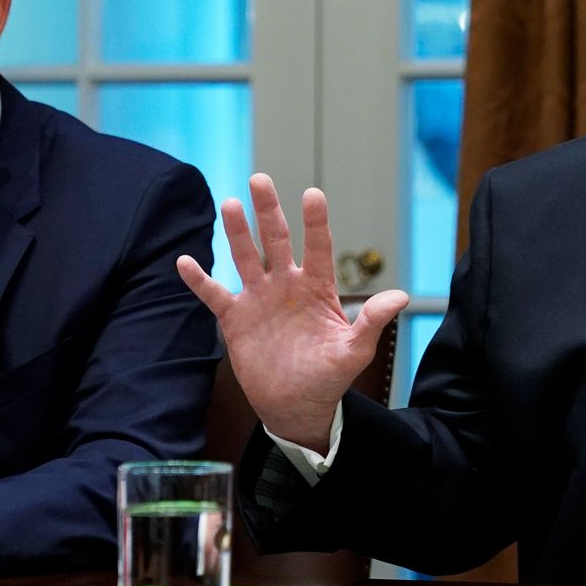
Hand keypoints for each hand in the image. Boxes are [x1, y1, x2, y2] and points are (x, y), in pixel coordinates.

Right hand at [176, 173, 406, 452]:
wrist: (296, 406)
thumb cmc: (329, 377)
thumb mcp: (355, 351)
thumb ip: (373, 321)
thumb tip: (401, 296)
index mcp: (318, 288)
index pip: (318, 247)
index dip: (315, 222)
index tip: (312, 194)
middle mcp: (287, 285)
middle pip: (276, 240)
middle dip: (268, 211)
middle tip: (261, 179)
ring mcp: (259, 299)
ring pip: (246, 257)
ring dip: (237, 232)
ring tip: (231, 204)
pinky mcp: (235, 318)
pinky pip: (213, 294)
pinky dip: (198, 280)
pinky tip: (184, 261)